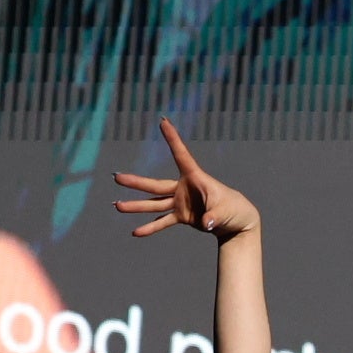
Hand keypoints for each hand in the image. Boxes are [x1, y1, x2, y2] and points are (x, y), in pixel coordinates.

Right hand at [114, 119, 258, 239]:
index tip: (163, 120)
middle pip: (155, 185)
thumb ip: (214, 216)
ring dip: (137, 206)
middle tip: (117, 177)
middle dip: (136, 182)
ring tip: (118, 206)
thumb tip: (206, 223)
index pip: (181, 155)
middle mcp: (183, 188)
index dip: (173, 138)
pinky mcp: (182, 216)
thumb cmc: (233, 209)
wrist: (236, 222)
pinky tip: (136, 232)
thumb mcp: (225, 211)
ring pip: (154, 204)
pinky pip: (163, 221)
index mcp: (195, 178)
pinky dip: (151, 227)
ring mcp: (180, 202)